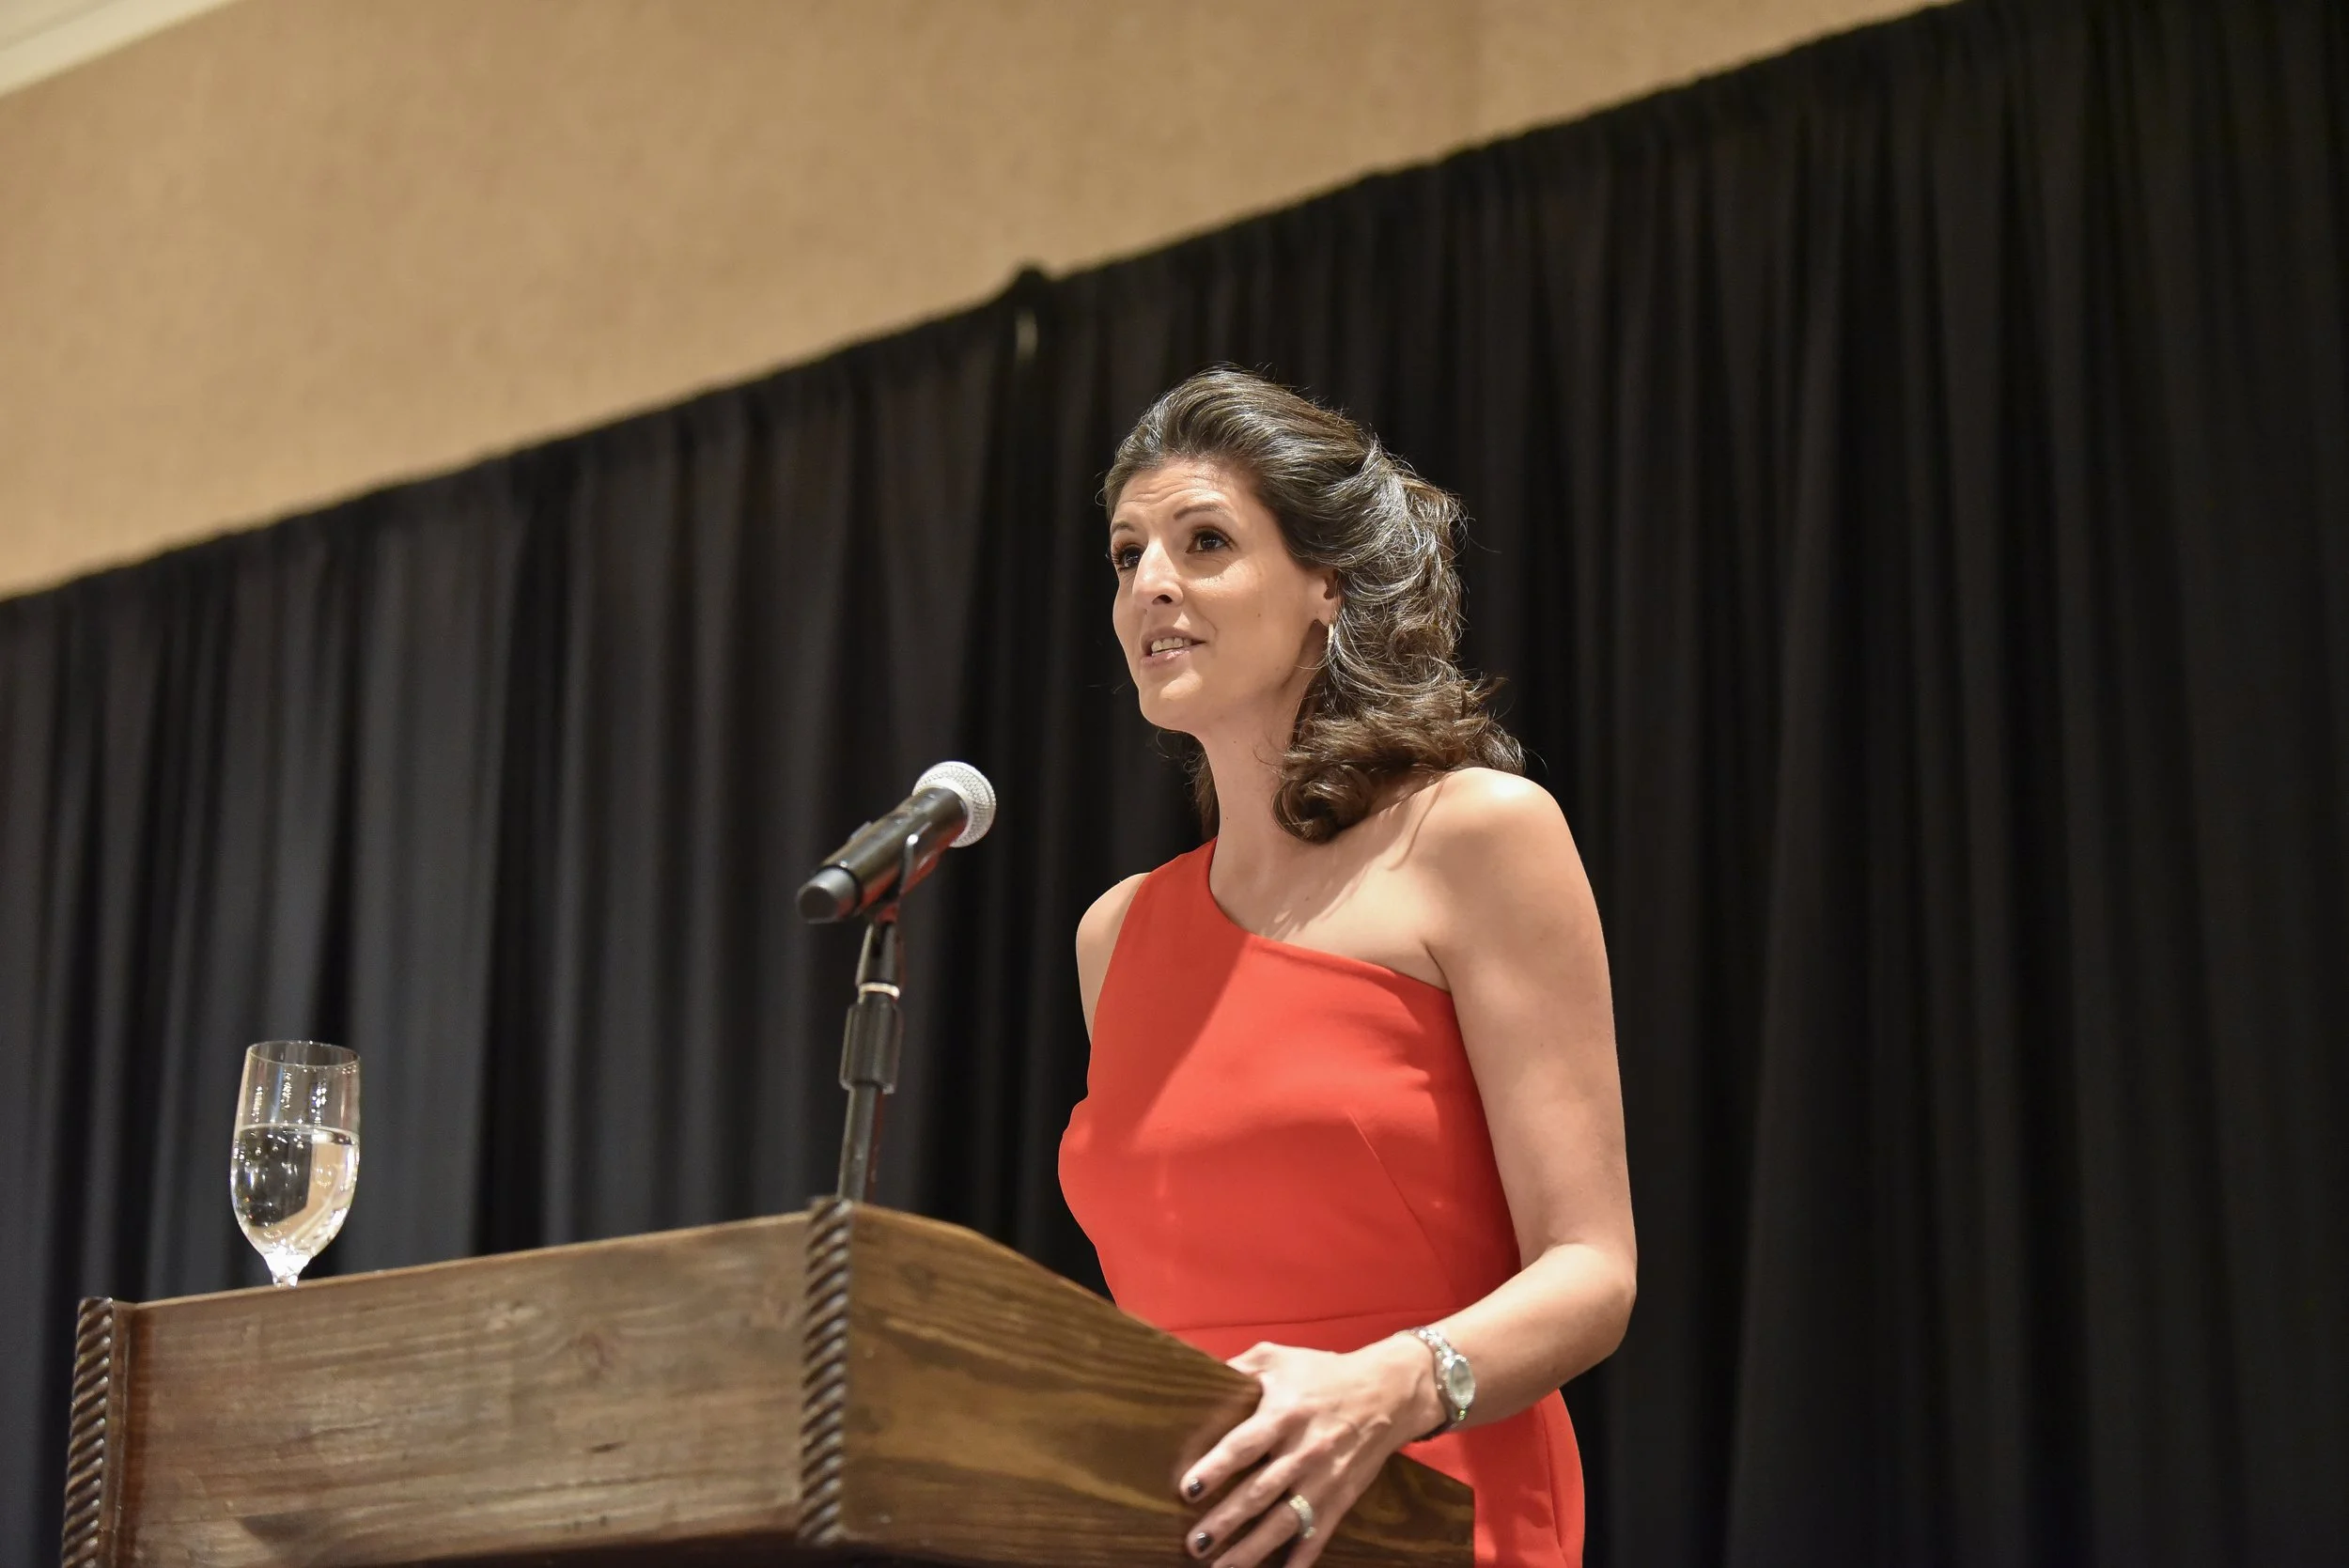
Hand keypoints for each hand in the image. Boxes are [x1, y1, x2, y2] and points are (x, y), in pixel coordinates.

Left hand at [1177, 1335, 1441, 1566]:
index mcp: (1285, 1413)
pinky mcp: (1340, 1498)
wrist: (1387, 1393)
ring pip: (1283, 1522)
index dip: (1216, 1468)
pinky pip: (1318, 1535)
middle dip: (1225, 1521)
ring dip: (1251, 1550)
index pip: (1244, 1445)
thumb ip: (1239, 1368)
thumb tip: (1199, 1378)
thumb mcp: (1278, 1358)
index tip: (1190, 1490)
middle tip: (1194, 1544)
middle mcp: (1304, 1450)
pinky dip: (1301, 1559)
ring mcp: (1324, 1479)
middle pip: (1259, 1493)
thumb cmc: (1323, 1373)